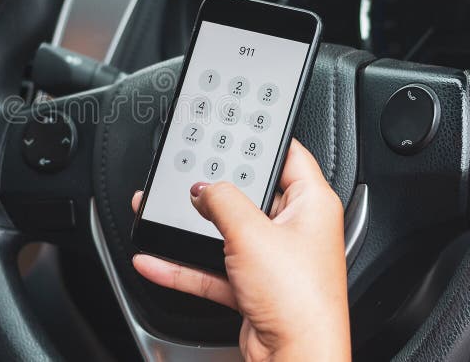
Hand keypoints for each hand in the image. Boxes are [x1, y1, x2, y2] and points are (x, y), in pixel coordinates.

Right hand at [131, 139, 349, 361]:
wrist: (295, 359)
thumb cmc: (299, 302)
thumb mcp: (251, 233)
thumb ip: (222, 201)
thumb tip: (204, 188)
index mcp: (312, 204)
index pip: (288, 155)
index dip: (262, 141)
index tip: (235, 131)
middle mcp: (296, 229)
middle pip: (251, 194)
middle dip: (217, 188)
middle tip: (193, 174)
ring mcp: (274, 259)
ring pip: (227, 232)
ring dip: (194, 229)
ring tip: (164, 213)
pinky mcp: (254, 286)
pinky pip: (214, 267)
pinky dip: (185, 265)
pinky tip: (157, 259)